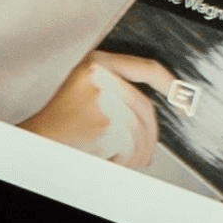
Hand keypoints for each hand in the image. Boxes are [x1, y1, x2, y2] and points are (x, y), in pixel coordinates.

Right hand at [23, 49, 187, 169]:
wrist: (37, 142)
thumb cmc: (58, 125)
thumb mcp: (87, 93)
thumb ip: (119, 90)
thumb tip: (156, 110)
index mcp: (98, 62)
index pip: (148, 68)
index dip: (172, 86)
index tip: (185, 100)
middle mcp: (102, 75)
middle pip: (147, 108)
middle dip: (150, 137)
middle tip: (146, 155)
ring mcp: (105, 97)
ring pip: (141, 129)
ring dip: (137, 152)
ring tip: (122, 160)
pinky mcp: (107, 121)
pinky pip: (132, 144)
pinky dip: (126, 160)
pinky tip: (110, 160)